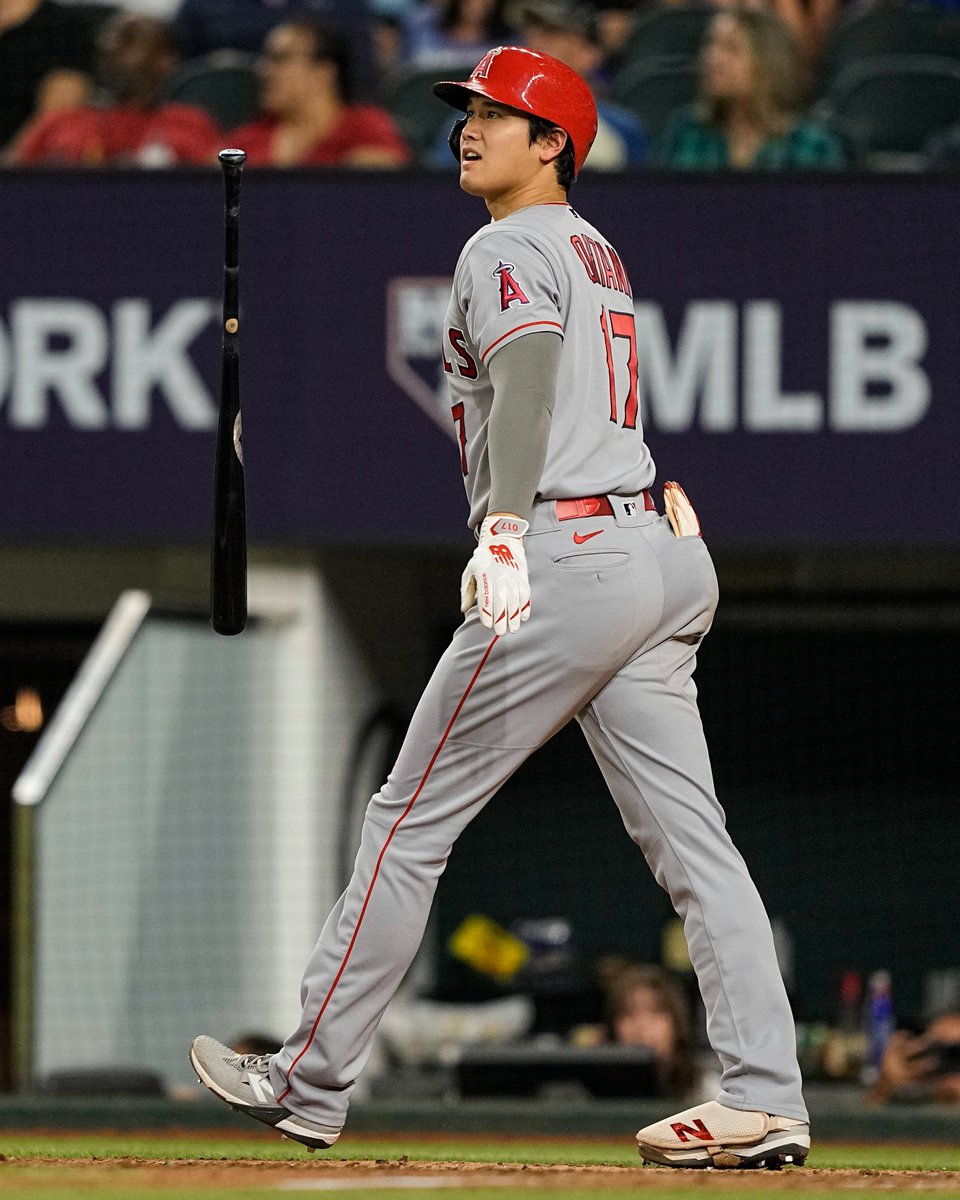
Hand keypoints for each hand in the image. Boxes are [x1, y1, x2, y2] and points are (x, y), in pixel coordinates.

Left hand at [460, 513, 529, 634]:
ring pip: (515, 601)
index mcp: (485, 578)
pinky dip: (525, 607)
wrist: (501, 540)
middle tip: (501, 632)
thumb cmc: (483, 559)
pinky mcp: (522, 578)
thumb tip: (464, 609)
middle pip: (501, 603)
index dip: (487, 615)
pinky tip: (524, 617)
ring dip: (515, 617)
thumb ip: (466, 591)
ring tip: (513, 629)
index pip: (486, 600)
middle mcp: (500, 579)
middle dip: (501, 620)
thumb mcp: (470, 571)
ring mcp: (513, 579)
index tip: (488, 625)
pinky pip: (526, 595)